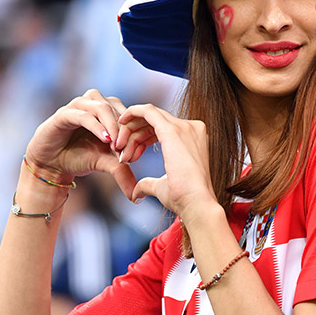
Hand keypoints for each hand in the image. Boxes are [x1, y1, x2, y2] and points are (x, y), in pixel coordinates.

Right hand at [25, 89, 136, 199]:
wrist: (50, 164)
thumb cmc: (78, 157)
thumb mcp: (104, 163)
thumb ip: (121, 171)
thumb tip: (137, 196)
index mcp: (108, 109)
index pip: (128, 113)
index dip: (135, 132)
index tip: (136, 154)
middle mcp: (94, 102)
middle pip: (117, 108)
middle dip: (125, 130)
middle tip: (127, 151)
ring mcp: (79, 105)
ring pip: (102, 108)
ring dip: (113, 126)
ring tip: (117, 145)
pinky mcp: (64, 113)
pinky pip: (84, 116)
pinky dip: (97, 126)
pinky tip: (106, 139)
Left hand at [117, 104, 217, 219]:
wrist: (196, 203)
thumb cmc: (184, 198)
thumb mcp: (164, 186)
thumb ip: (149, 183)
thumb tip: (136, 193)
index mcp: (193, 139)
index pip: (163, 129)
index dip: (142, 139)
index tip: (128, 155)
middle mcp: (191, 128)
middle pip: (155, 121)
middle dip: (134, 133)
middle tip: (119, 150)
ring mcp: (184, 127)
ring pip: (149, 116)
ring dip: (130, 130)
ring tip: (119, 150)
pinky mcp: (172, 129)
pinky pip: (148, 111)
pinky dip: (132, 113)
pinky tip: (120, 122)